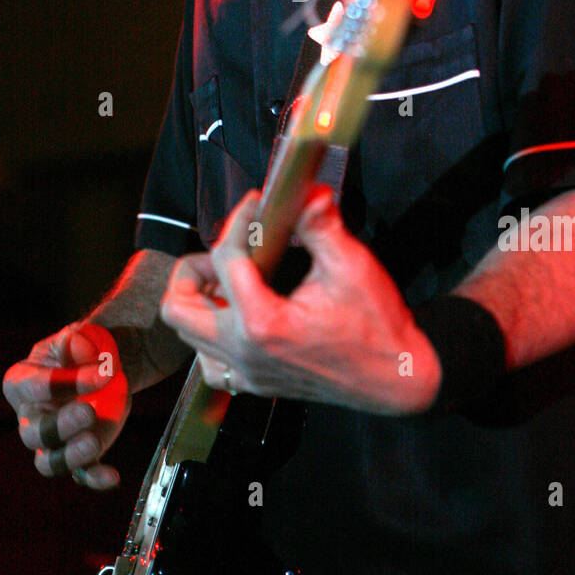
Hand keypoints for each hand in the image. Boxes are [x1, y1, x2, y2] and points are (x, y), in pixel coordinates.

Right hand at [3, 321, 130, 488]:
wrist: (106, 367)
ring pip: (49, 461)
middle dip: (59, 426)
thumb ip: (75, 340)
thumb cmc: (83, 350)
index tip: (103, 372)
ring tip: (94, 442)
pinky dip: (95, 478)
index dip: (63, 382)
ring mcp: (53, 441)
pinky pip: (80, 474)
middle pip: (33, 433)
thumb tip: (76, 342)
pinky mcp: (78, 456)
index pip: (33, 387)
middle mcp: (30, 416)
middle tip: (88, 412)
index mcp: (21, 382)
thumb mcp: (78, 337)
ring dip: (70, 456)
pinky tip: (112, 476)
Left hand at [160, 186, 440, 413]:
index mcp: (263, 321)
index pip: (225, 258)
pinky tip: (239, 315)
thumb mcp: (351, 264)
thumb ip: (320, 224)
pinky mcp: (255, 384)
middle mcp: (245, 352)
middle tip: (227, 251)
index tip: (256, 205)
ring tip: (230, 281)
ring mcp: (247, 373)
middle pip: (178, 307)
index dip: (238, 221)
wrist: (396, 379)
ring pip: (189, 336)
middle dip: (193, 270)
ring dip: (199, 303)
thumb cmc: (376, 325)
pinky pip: (210, 362)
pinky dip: (212, 336)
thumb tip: (306, 190)